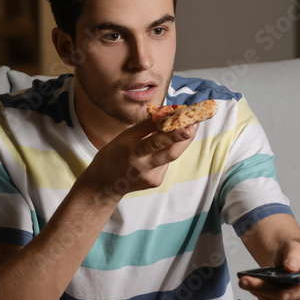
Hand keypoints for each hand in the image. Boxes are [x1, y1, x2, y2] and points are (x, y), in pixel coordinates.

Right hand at [81, 119, 198, 195]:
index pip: (156, 144)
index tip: (189, 127)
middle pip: (172, 153)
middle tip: (195, 123)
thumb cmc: (113, 156)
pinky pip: (166, 163)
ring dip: (177, 143)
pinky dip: (166, 153)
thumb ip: (146, 127)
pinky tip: (157, 152)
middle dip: (186, 138)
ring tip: (180, 130)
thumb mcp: (125, 137)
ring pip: (170, 157)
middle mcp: (144, 168)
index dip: (174, 136)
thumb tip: (166, 115)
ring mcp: (152, 177)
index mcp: (133, 154)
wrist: (104, 184)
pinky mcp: (156, 182)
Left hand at [238, 240, 299, 299]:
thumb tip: (292, 267)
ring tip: (246, 283)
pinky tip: (255, 291)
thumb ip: (293, 254)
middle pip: (285, 299)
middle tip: (244, 281)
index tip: (280, 295)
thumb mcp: (293, 247)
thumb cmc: (295, 255)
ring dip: (260, 295)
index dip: (292, 294)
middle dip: (263, 290)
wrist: (294, 263)